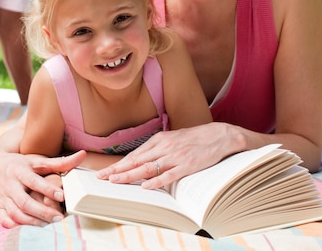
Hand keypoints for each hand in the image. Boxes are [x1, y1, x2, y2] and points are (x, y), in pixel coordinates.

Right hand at [0, 150, 85, 227]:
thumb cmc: (21, 163)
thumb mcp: (37, 160)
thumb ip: (60, 162)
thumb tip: (83, 155)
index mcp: (20, 171)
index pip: (33, 181)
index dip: (47, 189)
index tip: (62, 196)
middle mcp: (10, 185)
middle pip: (24, 201)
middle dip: (41, 211)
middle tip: (59, 218)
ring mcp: (3, 197)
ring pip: (15, 213)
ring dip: (31, 221)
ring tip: (48, 225)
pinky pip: (4, 220)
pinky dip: (15, 226)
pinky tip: (29, 228)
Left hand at [97, 123, 242, 188]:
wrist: (219, 135)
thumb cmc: (194, 139)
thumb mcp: (172, 139)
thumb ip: (157, 149)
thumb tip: (141, 161)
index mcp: (159, 140)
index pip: (134, 155)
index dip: (118, 164)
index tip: (105, 171)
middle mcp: (164, 147)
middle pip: (136, 161)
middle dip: (117, 170)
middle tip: (102, 177)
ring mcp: (175, 156)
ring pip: (147, 167)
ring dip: (129, 175)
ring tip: (115, 181)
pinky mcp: (187, 165)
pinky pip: (168, 175)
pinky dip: (156, 181)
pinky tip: (145, 186)